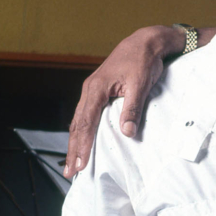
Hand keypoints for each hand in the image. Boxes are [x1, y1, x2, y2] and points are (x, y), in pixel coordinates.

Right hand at [64, 26, 184, 175]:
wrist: (145, 42)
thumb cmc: (143, 60)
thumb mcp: (141, 84)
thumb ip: (133, 108)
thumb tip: (127, 132)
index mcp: (97, 89)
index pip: (87, 123)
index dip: (83, 146)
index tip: (81, 165)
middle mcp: (90, 90)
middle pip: (78, 125)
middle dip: (74, 149)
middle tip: (70, 172)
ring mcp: (92, 90)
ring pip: (79, 121)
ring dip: (76, 142)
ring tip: (72, 163)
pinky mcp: (98, 91)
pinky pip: (85, 114)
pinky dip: (82, 131)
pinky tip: (81, 141)